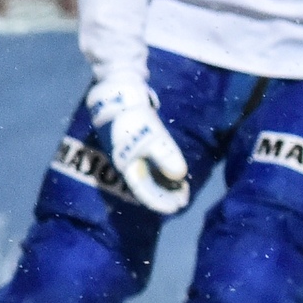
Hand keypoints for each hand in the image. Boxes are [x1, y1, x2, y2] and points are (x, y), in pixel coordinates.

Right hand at [85, 77, 190, 214]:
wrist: (118, 95)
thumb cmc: (132, 116)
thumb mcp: (151, 135)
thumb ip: (165, 155)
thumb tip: (180, 176)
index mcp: (127, 166)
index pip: (144, 191)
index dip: (160, 202)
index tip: (177, 207)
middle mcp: (128, 165)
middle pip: (147, 187)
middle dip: (165, 196)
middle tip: (183, 201)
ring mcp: (131, 156)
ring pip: (149, 178)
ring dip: (164, 186)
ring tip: (182, 190)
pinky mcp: (136, 147)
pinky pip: (150, 167)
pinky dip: (162, 173)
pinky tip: (174, 174)